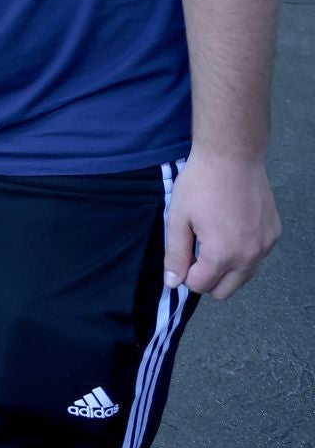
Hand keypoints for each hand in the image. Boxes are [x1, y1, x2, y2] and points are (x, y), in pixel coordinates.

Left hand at [164, 152, 280, 298]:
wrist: (232, 156)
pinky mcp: (274, 234)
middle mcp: (249, 256)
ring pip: (244, 277)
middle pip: (225, 291)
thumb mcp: (178, 218)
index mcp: (222, 254)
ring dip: (226, 269)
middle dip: (206, 278)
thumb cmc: (200, 184)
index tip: (182, 254)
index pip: (201, 286)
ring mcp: (265, 246)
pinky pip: (257, 258)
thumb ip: (176, 254)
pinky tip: (231, 229)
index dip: (185, 273)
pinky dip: (243, 253)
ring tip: (212, 239)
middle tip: (195, 251)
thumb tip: (173, 283)